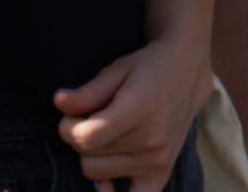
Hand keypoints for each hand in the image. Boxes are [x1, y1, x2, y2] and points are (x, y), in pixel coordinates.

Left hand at [53, 36, 208, 190]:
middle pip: (88, 158)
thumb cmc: (148, 67)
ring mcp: (158, 158)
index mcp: (140, 109)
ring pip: (97, 174)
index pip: (87, 138)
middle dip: (81, 139)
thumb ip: (87, 91)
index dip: (68, 128)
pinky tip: (108, 185)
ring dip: (94, 156)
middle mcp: (152, 139)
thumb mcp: (117, 70)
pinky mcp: (162, 170)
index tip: (71, 114)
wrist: (188, 70)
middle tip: (94, 119)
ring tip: (108, 134)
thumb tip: (59, 101)